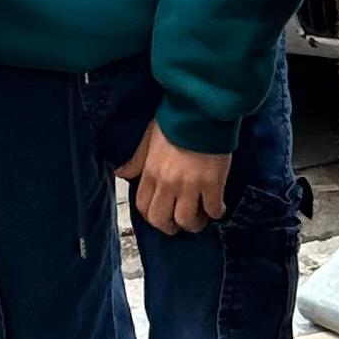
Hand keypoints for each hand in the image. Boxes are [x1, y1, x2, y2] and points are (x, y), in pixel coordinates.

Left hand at [118, 121, 232, 233]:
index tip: (163, 216)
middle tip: (180, 222)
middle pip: (162, 220)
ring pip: (186, 220)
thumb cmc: (175, 122)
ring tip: (201, 217)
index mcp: (150, 172)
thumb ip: (136, 160)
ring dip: (194, 224)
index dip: (153, 217)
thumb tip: (121, 172)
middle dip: (171, 227)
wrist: (200, 112)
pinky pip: (212, 209)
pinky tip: (218, 207)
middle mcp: (167, 183)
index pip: (143, 207)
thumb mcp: (148, 139)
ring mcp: (189, 185)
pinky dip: (216, 213)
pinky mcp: (212, 183)